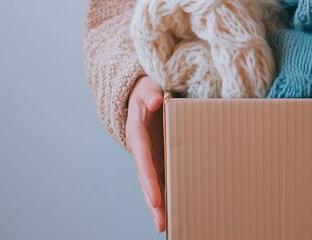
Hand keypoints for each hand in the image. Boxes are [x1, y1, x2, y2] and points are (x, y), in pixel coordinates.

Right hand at [126, 75, 165, 232]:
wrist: (145, 92)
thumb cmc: (147, 89)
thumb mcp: (147, 87)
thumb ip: (150, 93)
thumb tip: (156, 99)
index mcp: (138, 132)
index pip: (143, 159)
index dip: (149, 178)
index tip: (155, 198)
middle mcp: (142, 149)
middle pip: (146, 178)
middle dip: (153, 200)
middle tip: (161, 221)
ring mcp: (151, 154)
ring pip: (153, 182)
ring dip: (158, 204)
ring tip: (165, 225)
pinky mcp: (159, 156)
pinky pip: (162, 176)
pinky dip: (166, 193)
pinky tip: (174, 210)